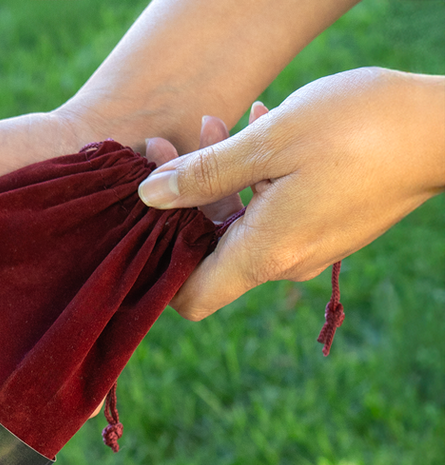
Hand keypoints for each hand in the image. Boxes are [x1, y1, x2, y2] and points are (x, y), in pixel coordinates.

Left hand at [137, 68, 444, 318]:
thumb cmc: (361, 128)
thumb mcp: (269, 141)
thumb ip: (205, 174)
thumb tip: (149, 196)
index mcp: (263, 255)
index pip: (188, 297)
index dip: (159, 266)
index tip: (146, 216)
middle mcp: (284, 264)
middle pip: (210, 253)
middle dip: (183, 202)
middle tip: (167, 147)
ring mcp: (309, 247)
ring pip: (242, 225)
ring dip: (219, 179)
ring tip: (215, 124)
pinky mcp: (329, 227)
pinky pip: (275, 211)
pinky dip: (256, 178)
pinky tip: (257, 127)